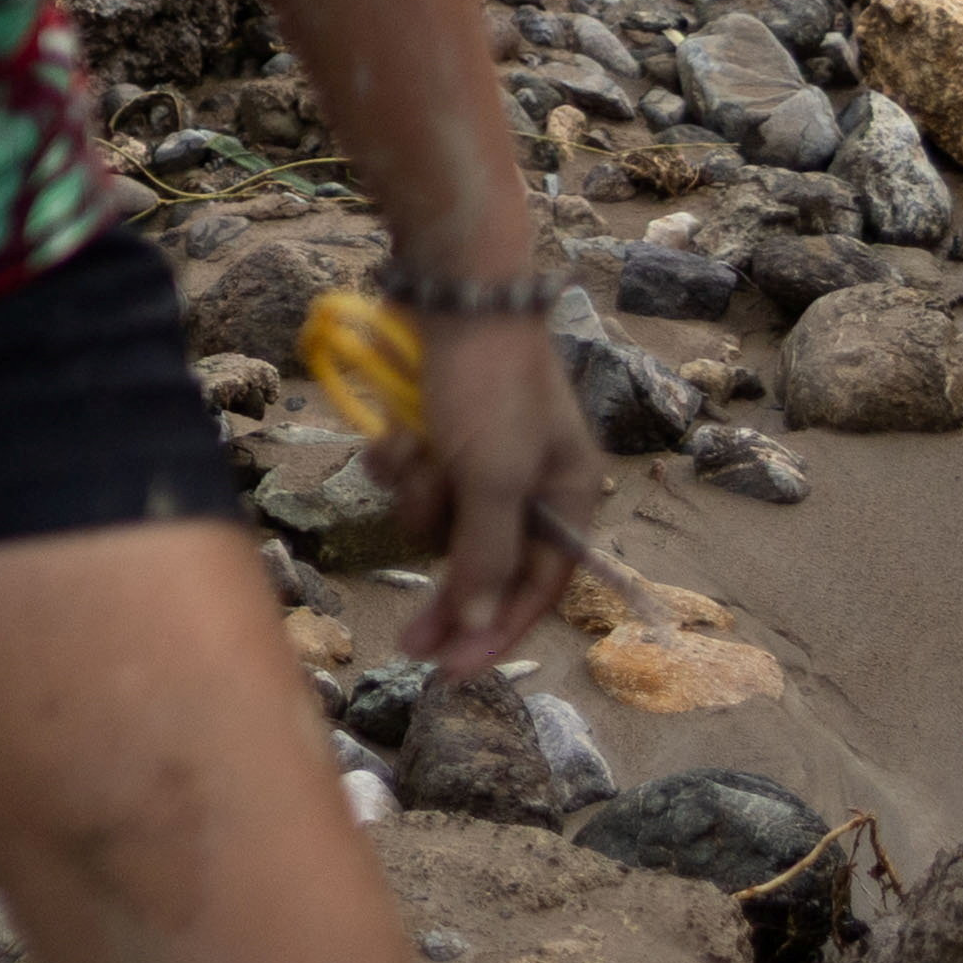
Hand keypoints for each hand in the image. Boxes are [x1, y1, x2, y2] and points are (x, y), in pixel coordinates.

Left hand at [380, 307, 601, 673]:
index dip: (498, 633)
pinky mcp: (435, 431)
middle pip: (482, 563)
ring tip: (415, 451)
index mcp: (569, 497)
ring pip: (436, 516)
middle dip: (445, 590)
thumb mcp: (493, 478)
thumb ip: (488, 556)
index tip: (453, 674)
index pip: (538, 589)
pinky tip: (393, 431)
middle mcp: (529, 481)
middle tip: (404, 643)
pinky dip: (397, 459)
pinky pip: (408, 474)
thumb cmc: (486, 383)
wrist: (449, 289)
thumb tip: (483, 626)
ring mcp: (478, 455)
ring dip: (417, 493)